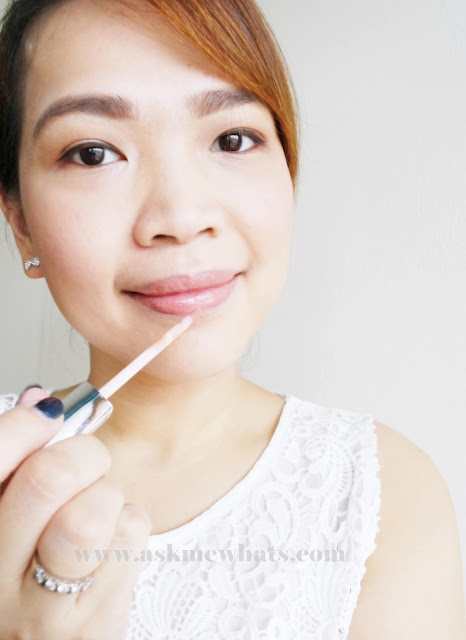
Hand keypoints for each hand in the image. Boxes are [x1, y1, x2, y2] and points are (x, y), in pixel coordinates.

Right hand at [0, 387, 150, 639]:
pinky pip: (130, 535)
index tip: (50, 416)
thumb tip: (42, 401)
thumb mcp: (10, 510)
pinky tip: (110, 546)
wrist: (52, 639)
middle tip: (87, 463)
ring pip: (92, 513)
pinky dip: (129, 524)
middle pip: (48, 478)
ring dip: (107, 496)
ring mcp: (42, 612)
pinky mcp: (97, 625)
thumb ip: (19, 459)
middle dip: (83, 453)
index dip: (26, 424)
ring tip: (97, 511)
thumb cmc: (31, 563)